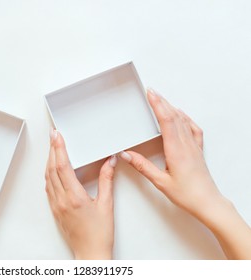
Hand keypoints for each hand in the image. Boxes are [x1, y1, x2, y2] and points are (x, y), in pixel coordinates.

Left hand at [45, 129, 117, 258]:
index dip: (59, 148)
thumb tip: (110, 162)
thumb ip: (106, 180)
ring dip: (49, 160)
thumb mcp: (106, 205)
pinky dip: (49, 173)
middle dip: (52, 149)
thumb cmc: (99, 234)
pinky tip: (52, 168)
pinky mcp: (55, 209)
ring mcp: (56, 205)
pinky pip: (48, 187)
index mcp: (74, 197)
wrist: (90, 253)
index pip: (63, 166)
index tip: (57, 136)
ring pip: (48, 177)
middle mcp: (62, 200)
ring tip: (52, 147)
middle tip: (53, 135)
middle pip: (52, 168)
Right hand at [120, 88, 250, 258]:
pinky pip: (193, 129)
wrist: (207, 202)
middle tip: (152, 91)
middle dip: (162, 101)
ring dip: (171, 107)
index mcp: (176, 150)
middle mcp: (186, 145)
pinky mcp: (197, 150)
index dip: (158, 105)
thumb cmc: (187, 194)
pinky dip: (185, 118)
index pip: (166, 120)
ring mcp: (193, 146)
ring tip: (162, 99)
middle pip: (174, 116)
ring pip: (183, 120)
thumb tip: (127, 155)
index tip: (151, 94)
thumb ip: (142, 166)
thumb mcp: (160, 182)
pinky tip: (181, 116)